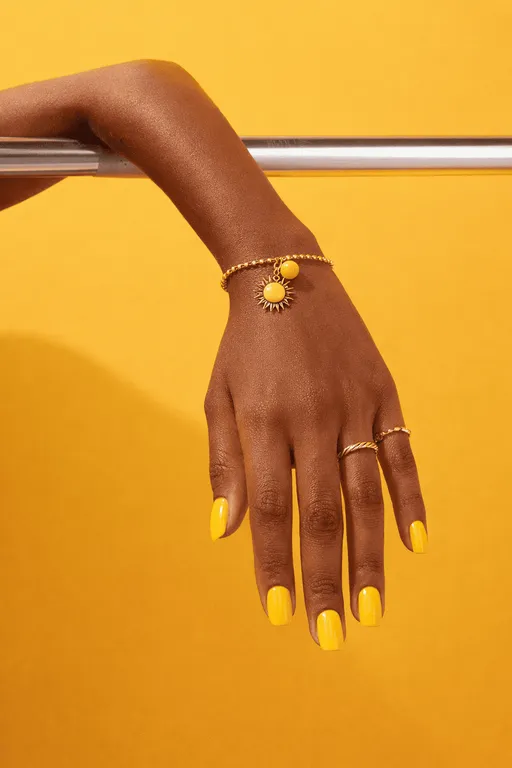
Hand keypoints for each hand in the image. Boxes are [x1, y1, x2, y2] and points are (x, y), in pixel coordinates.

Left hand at [205, 258, 426, 648]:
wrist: (286, 277)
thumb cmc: (244, 346)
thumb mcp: (219, 396)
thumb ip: (224, 463)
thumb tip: (225, 531)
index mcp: (264, 420)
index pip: (270, 509)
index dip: (275, 564)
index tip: (280, 613)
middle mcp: (312, 417)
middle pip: (321, 513)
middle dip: (325, 578)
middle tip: (330, 635)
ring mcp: (354, 405)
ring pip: (366, 495)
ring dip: (370, 556)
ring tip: (371, 609)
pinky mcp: (383, 393)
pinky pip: (402, 455)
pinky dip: (411, 499)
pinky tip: (415, 544)